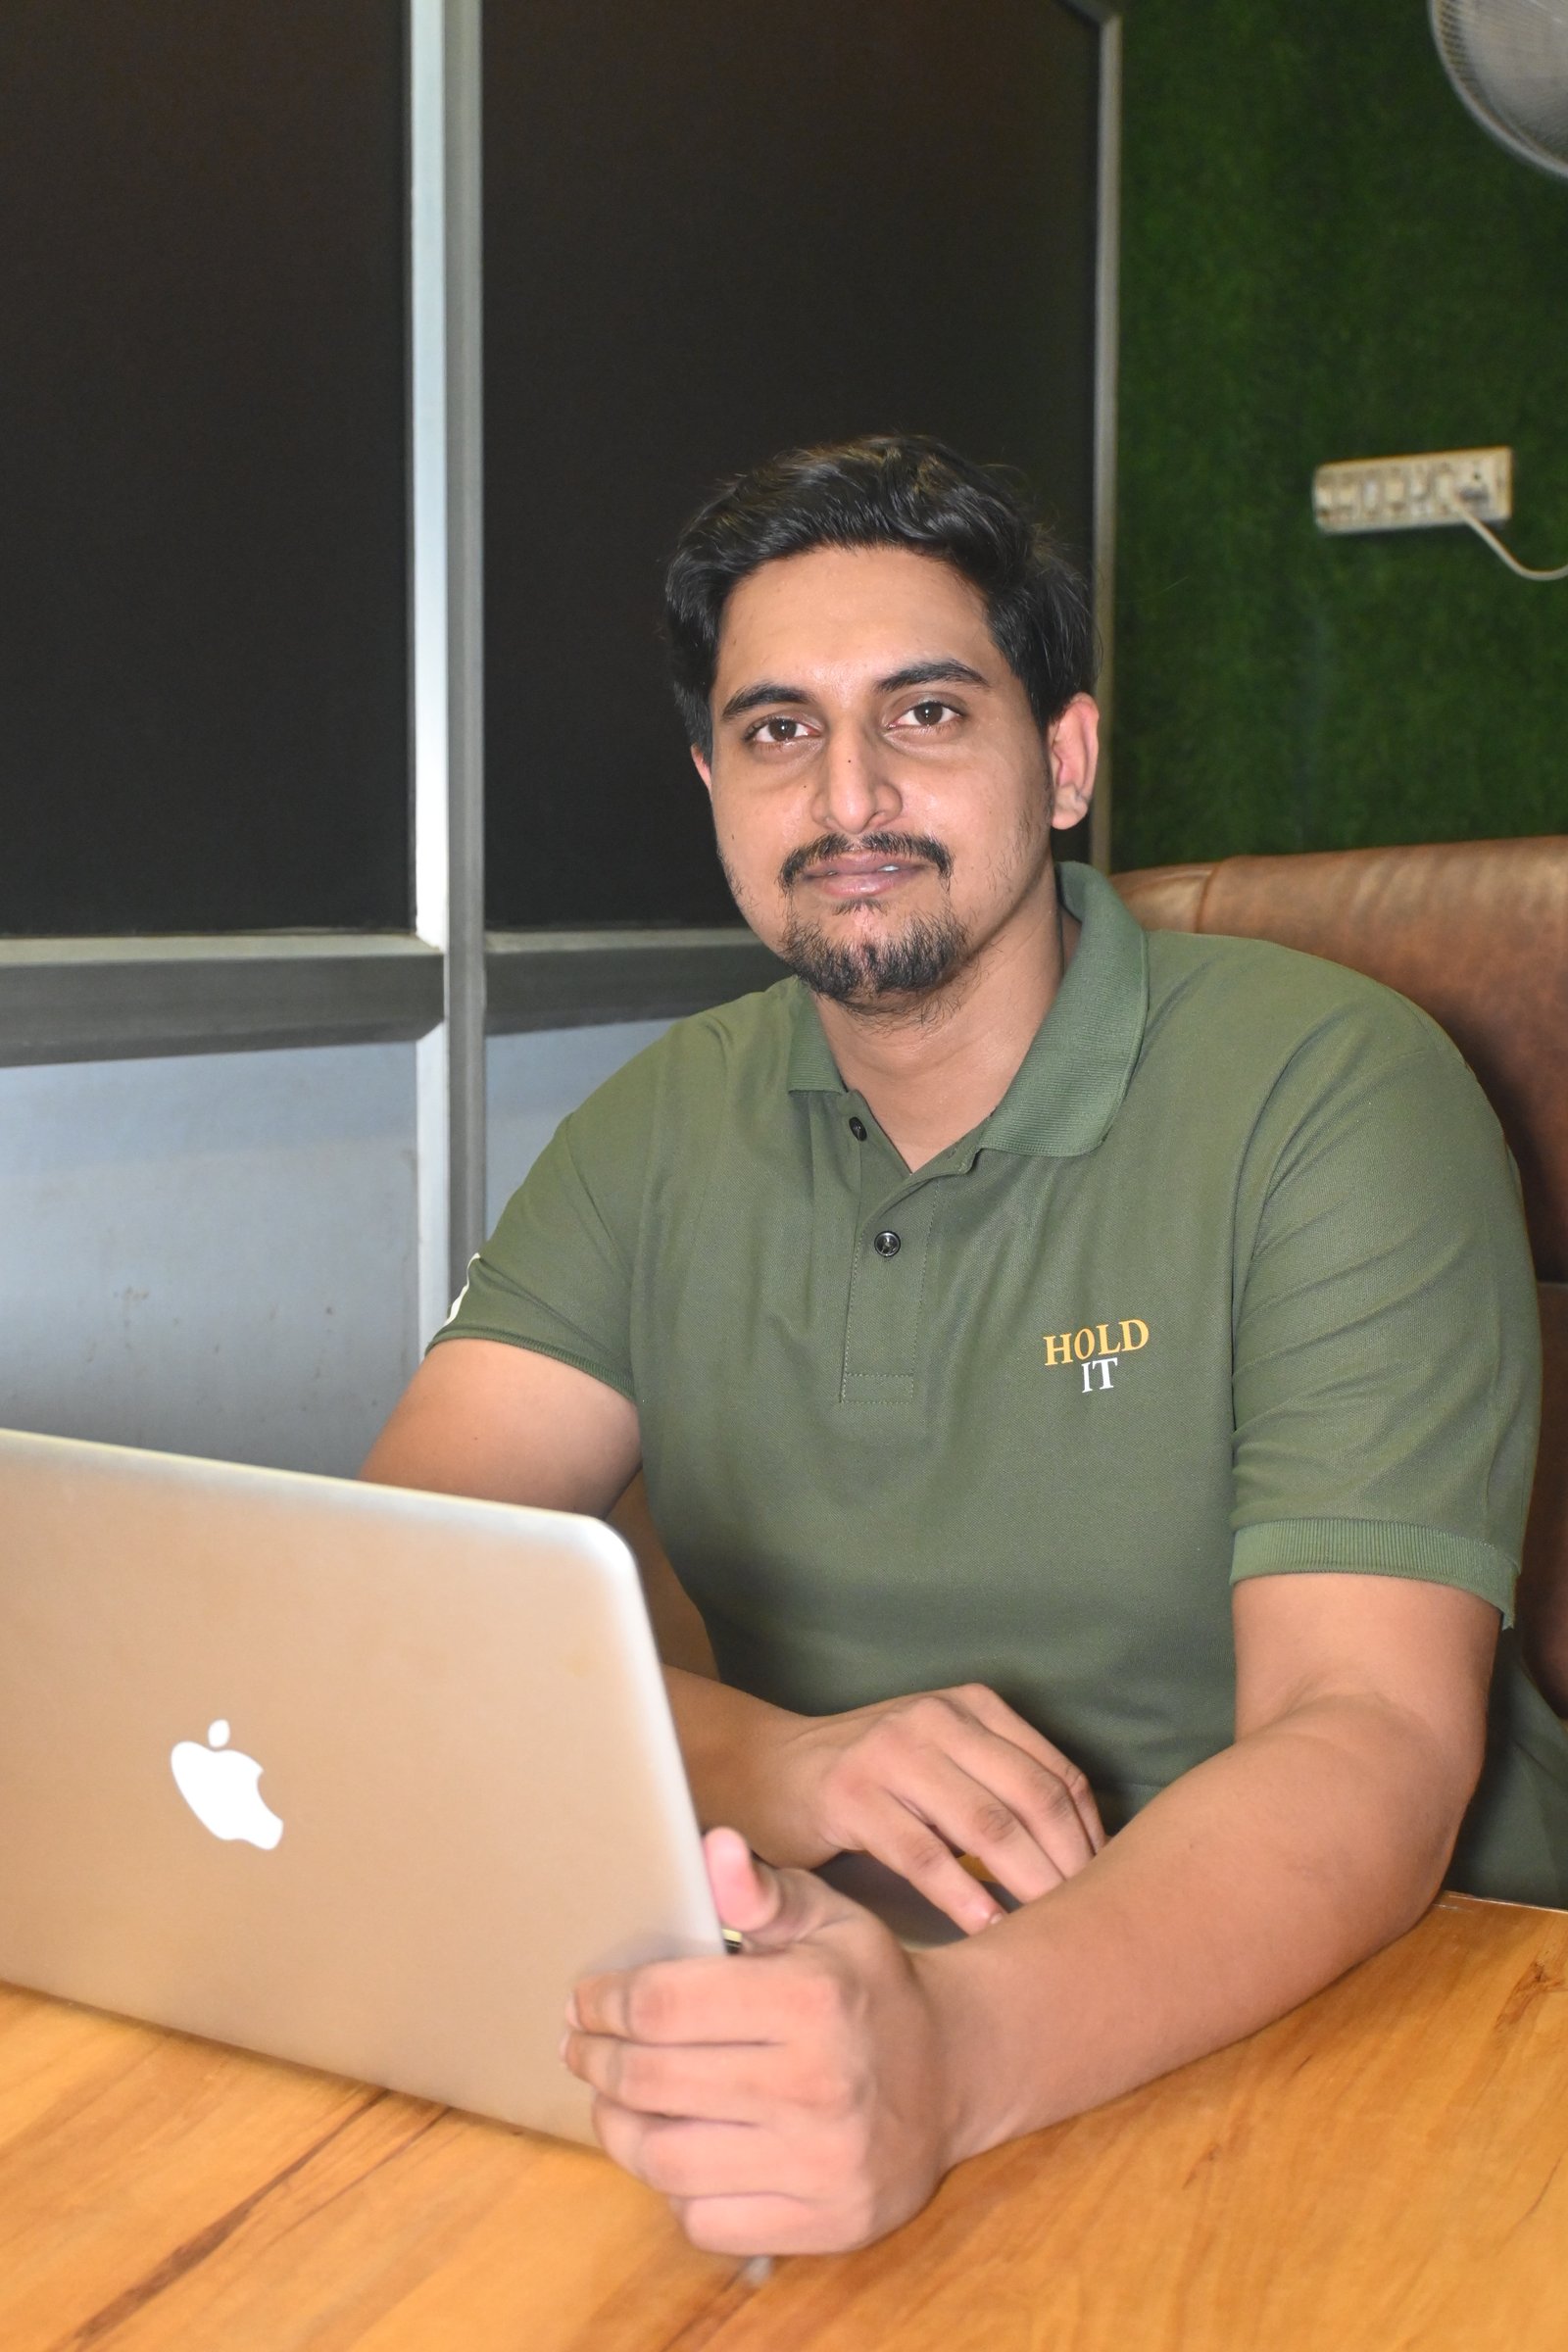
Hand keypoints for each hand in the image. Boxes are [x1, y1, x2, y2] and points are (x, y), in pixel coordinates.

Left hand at [563, 1828, 962, 2253]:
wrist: (956, 2070)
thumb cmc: (869, 1985)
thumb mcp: (828, 1919)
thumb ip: (762, 1891)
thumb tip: (712, 1847)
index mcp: (814, 1999)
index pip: (663, 2005)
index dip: (605, 2002)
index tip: (584, 2000)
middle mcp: (821, 2085)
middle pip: (652, 2082)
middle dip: (596, 2060)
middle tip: (580, 2047)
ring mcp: (825, 2165)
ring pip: (666, 2160)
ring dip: (618, 2127)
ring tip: (609, 2099)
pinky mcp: (827, 2225)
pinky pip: (706, 2220)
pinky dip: (671, 2186)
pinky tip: (672, 2147)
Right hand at [760, 1683, 1103, 1932]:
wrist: (769, 1769)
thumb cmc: (873, 1779)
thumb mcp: (944, 1760)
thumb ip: (1001, 1785)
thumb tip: (1083, 1855)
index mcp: (972, 1706)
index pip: (1055, 1773)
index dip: (1088, 1837)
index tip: (1107, 1889)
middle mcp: (937, 1718)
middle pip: (1030, 1799)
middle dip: (1068, 1866)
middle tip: (1089, 1923)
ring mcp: (892, 1753)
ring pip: (985, 1826)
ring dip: (1027, 1885)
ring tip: (1049, 1931)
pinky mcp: (851, 1795)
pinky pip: (923, 1854)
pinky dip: (963, 1896)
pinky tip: (986, 1928)